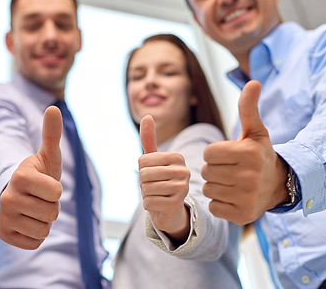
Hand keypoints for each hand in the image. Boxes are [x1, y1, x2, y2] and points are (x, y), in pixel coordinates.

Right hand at [0, 106, 62, 249]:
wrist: (20, 193)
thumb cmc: (39, 173)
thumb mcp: (48, 155)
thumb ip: (51, 134)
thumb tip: (53, 108)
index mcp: (20, 177)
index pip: (58, 193)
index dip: (57, 190)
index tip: (46, 184)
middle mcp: (6, 198)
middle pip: (51, 213)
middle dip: (52, 207)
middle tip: (40, 198)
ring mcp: (3, 218)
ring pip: (44, 230)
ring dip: (45, 222)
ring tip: (35, 209)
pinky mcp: (3, 235)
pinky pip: (35, 243)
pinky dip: (36, 235)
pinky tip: (27, 221)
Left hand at [139, 115, 190, 242]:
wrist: (170, 209)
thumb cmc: (160, 181)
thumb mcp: (153, 160)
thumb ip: (149, 139)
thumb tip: (147, 115)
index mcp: (177, 157)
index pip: (142, 160)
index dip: (142, 169)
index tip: (153, 174)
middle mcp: (184, 171)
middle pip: (144, 174)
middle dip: (143, 183)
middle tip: (154, 186)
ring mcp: (182, 189)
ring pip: (146, 189)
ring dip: (146, 194)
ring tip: (158, 195)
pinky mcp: (177, 205)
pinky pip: (148, 202)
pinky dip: (148, 205)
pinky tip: (159, 205)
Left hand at [201, 80, 288, 225]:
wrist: (277, 185)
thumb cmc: (259, 154)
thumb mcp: (255, 131)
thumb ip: (248, 108)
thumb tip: (252, 82)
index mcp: (249, 153)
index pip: (209, 153)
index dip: (216, 154)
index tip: (230, 155)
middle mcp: (249, 176)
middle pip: (206, 171)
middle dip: (215, 170)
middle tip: (233, 170)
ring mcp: (246, 198)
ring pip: (208, 189)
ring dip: (216, 186)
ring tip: (233, 183)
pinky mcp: (242, 216)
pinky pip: (213, 206)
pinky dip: (220, 202)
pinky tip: (234, 196)